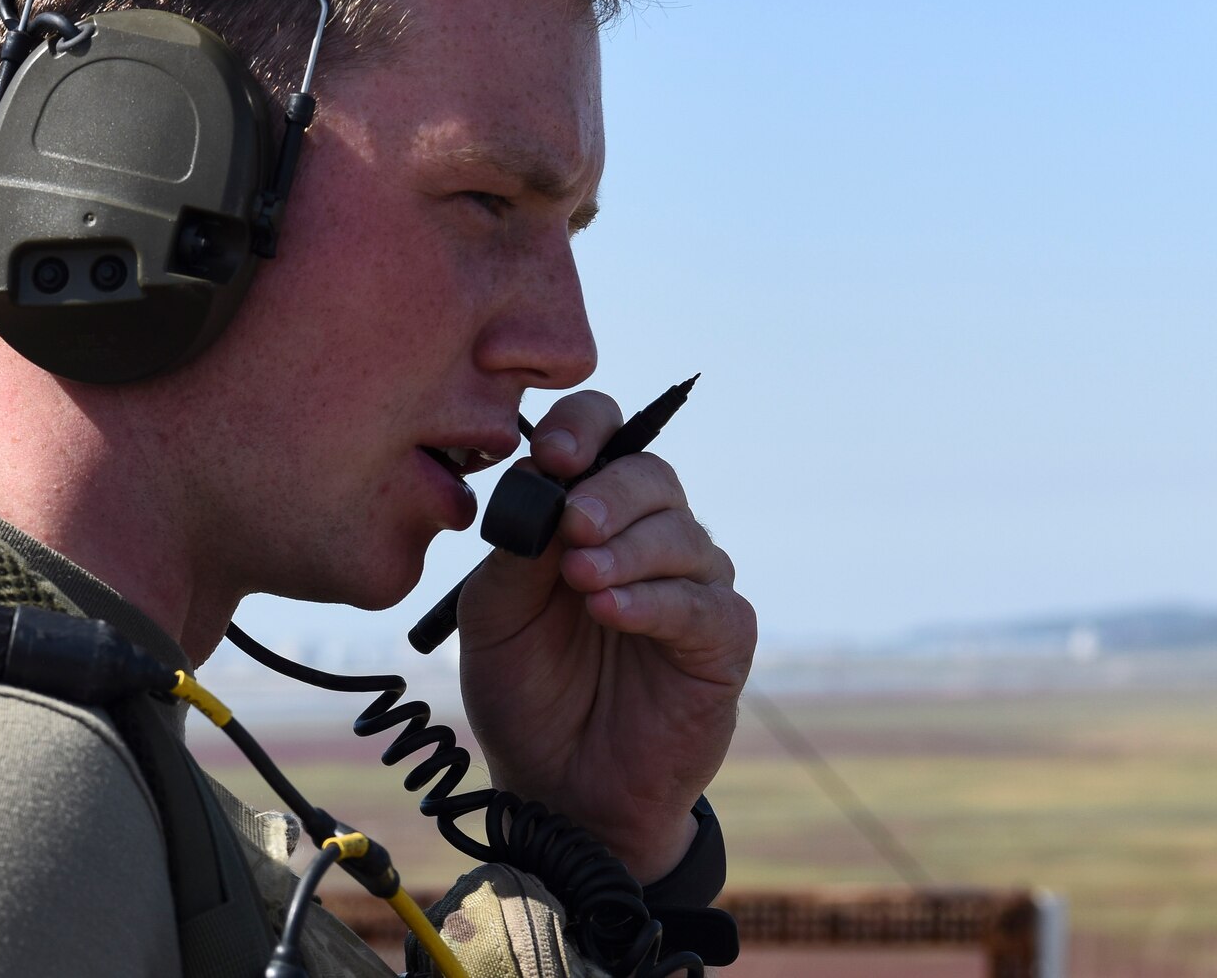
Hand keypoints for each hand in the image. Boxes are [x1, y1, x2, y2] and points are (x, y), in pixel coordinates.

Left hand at [456, 390, 755, 881]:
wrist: (558, 788)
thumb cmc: (526, 692)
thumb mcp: (493, 615)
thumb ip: (514, 549)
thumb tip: (540, 485)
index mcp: (591, 514)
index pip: (605, 434)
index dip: (586, 428)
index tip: (555, 456)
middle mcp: (648, 537)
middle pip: (650, 474)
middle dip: (608, 493)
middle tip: (571, 525)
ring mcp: (693, 585)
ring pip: (680, 534)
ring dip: (627, 550)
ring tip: (581, 582)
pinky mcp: (724, 639)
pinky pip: (700, 603)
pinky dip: (652, 601)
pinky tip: (610, 611)